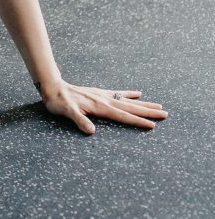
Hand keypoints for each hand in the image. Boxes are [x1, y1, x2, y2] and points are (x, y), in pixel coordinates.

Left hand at [39, 79, 167, 134]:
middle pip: (131, 107)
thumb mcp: (66, 112)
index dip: (138, 121)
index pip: (123, 116)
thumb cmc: (59, 102)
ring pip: (128, 101)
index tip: (153, 126)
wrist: (52, 86)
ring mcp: (103, 96)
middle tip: (165, 114)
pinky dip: (129, 94)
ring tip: (158, 105)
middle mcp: (105, 100)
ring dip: (143, 104)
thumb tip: (91, 132)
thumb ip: (79, 120)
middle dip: (148, 112)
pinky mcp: (99, 93)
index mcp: (100, 107)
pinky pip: (118, 93)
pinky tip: (138, 93)